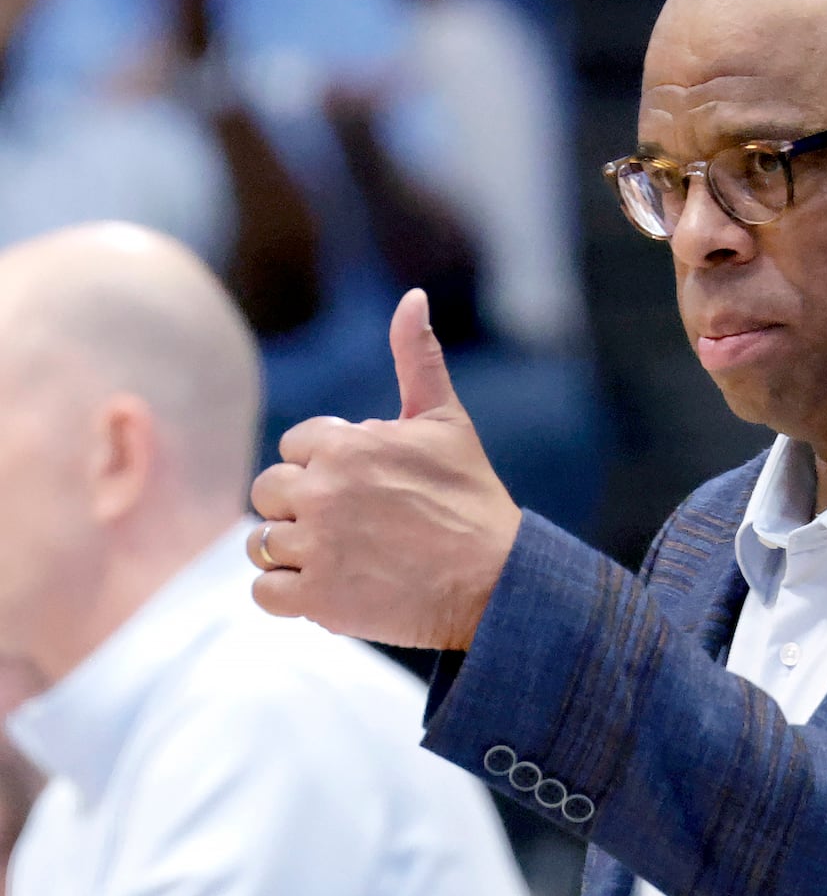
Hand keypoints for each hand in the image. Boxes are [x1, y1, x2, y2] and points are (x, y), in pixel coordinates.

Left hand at [248, 289, 522, 649]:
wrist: (495, 579)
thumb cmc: (472, 498)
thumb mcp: (447, 420)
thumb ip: (418, 358)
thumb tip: (413, 296)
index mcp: (347, 444)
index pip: (295, 446)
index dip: (327, 465)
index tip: (369, 487)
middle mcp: (323, 492)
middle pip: (269, 490)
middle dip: (302, 506)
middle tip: (354, 525)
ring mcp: (317, 547)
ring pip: (261, 542)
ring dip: (293, 551)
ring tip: (343, 557)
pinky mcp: (317, 599)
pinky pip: (264, 592)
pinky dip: (288, 595)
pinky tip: (330, 587)